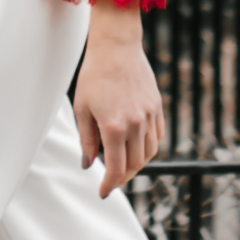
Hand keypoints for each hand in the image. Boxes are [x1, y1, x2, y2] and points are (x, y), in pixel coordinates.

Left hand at [72, 9, 165, 196]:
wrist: (116, 48)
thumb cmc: (93, 76)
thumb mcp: (82, 109)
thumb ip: (86, 140)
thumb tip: (88, 164)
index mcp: (114, 127)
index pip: (116, 169)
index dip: (109, 185)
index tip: (102, 192)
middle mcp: (135, 125)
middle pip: (134, 165)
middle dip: (122, 177)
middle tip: (111, 180)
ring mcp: (149, 116)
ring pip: (149, 153)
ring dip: (136, 164)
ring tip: (123, 165)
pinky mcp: (157, 107)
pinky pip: (157, 137)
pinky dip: (148, 148)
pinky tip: (137, 147)